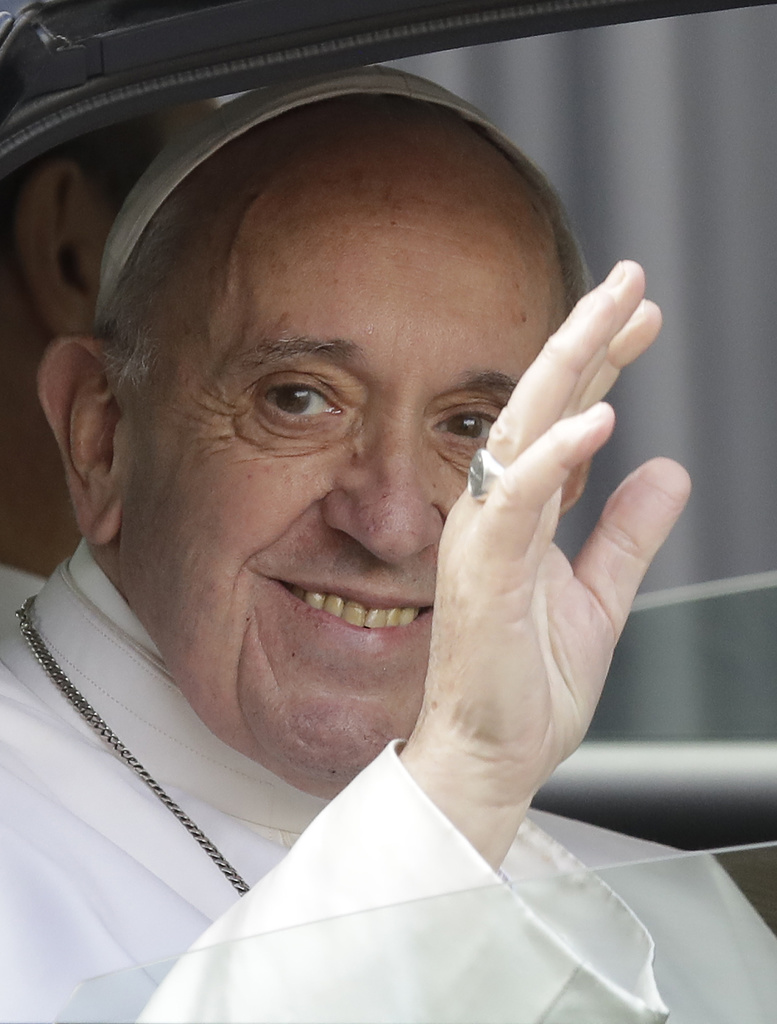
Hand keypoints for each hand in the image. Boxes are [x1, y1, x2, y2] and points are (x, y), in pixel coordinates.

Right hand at [401, 261, 689, 867]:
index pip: (563, 420)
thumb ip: (626, 533)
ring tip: (614, 312)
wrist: (489, 759)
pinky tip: (599, 418)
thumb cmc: (525, 687)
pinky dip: (553, 457)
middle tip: (632, 280)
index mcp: (521, 515)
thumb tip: (667, 471)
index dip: (603, 365)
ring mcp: (482, 539)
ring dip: (568, 368)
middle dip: (586, 337)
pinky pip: (515, 502)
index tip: (645, 319)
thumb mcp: (600, 598)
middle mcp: (494, 513)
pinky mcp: (479, 574)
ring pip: (519, 431)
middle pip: (540, 406)